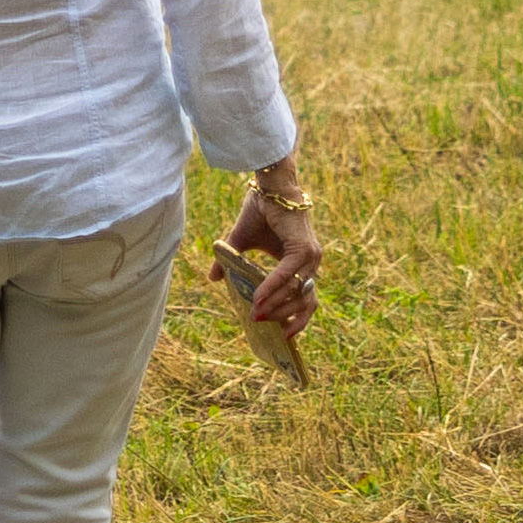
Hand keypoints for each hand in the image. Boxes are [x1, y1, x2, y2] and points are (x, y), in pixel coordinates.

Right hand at [221, 171, 323, 350]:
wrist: (268, 186)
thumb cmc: (259, 209)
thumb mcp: (240, 242)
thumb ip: (229, 262)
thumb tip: (212, 279)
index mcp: (301, 264)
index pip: (305, 299)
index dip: (296, 319)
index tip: (283, 336)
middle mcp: (310, 263)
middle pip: (305, 302)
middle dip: (284, 319)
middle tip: (264, 328)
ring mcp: (310, 257)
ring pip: (297, 293)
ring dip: (276, 307)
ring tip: (257, 316)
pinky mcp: (303, 249)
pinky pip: (286, 276)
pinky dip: (271, 288)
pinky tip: (257, 298)